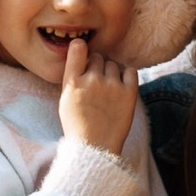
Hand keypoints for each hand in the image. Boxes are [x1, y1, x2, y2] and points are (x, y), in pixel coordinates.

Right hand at [59, 38, 137, 156]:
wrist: (95, 148)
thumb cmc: (78, 125)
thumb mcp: (65, 100)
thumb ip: (73, 77)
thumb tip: (82, 54)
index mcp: (72, 82)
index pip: (77, 48)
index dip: (81, 46)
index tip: (82, 49)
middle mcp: (92, 80)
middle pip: (98, 57)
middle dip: (97, 66)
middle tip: (96, 83)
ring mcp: (111, 86)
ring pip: (113, 64)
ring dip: (111, 72)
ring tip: (108, 91)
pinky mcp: (129, 92)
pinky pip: (131, 70)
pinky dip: (127, 75)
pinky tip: (121, 87)